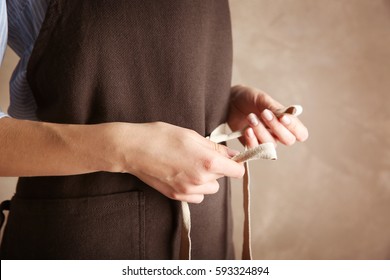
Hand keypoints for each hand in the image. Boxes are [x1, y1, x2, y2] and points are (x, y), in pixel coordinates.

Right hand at [114, 122, 244, 202]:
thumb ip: (215, 148)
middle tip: (201, 155)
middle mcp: (201, 180)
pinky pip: (197, 196)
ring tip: (190, 165)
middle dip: (218, 167)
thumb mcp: (192, 135)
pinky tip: (182, 175)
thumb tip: (231, 154)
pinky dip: (195, 188)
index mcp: (208, 161)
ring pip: (211, 188)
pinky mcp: (176, 196)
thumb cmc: (160, 136)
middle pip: (223, 178)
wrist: (133, 149)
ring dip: (207, 179)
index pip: (237, 171)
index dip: (236, 163)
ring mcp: (188, 191)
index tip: (230, 158)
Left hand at [227, 85, 308, 147]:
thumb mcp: (262, 99)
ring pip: (271, 144)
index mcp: (285, 121)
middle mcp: (278, 133)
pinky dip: (252, 140)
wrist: (230, 100)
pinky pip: (256, 149)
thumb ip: (275, 108)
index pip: (300, 133)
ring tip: (250, 117)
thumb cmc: (249, 98)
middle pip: (288, 140)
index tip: (283, 117)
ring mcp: (265, 140)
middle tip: (264, 113)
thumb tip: (289, 114)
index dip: (295, 128)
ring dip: (261, 131)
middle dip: (276, 128)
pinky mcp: (252, 144)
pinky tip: (247, 130)